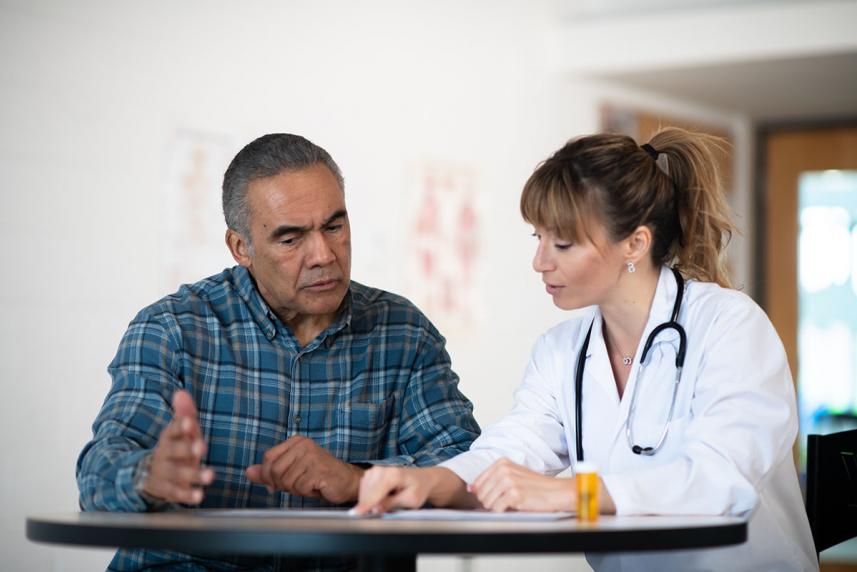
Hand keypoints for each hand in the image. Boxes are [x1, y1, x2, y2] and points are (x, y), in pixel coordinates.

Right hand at [142, 390, 213, 503]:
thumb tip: (181, 393)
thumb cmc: (174, 449)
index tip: (191, 422)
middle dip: (187, 448)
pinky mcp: (166, 490)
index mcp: (168, 437)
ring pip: (177, 473)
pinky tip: (199, 496)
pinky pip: (176, 493)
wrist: (149, 474)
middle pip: (174, 451)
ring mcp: (163, 473)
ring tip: (210, 475)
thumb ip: (184, 414)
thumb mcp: (180, 432)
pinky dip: (187, 495)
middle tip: (202, 446)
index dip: (181, 426)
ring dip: (194, 474)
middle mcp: (163, 454)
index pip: (173, 429)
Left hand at [245, 436, 362, 503]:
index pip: (268, 458)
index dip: (268, 475)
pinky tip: (316, 487)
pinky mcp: (319, 470)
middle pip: (275, 470)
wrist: (346, 481)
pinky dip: (306, 493)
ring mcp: (312, 456)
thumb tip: (248, 472)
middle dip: (282, 485)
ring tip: (308, 484)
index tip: (276, 484)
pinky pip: (299, 488)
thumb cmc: (318, 476)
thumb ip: (269, 472)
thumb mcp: (291, 472)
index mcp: (296, 441)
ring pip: (286, 481)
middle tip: (297, 485)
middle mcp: (304, 445)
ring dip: (295, 489)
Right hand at [352, 466, 434, 514]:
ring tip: (386, 503)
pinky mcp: (373, 473)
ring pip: (364, 489)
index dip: (367, 504)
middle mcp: (383, 469)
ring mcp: (377, 470)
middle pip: (368, 490)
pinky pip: (364, 487)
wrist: (422, 479)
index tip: (357, 513)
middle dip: (369, 504)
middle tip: (379, 512)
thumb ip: (392, 504)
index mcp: (395, 474)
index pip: (376, 491)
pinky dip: (368, 496)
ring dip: (368, 500)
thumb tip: (375, 508)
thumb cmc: (418, 489)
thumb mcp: (411, 500)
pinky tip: (380, 498)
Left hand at [469, 458, 573, 512]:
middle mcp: (503, 469)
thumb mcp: (513, 475)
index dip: (482, 493)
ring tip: (511, 504)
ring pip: (487, 503)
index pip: (478, 482)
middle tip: (505, 502)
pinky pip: (496, 509)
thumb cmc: (535, 486)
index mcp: (501, 462)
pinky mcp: (514, 494)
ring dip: (497, 508)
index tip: (493, 497)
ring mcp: (508, 481)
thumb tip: (471, 489)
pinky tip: (514, 507)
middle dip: (490, 502)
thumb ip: (492, 479)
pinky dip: (503, 512)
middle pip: (481, 494)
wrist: (556, 492)